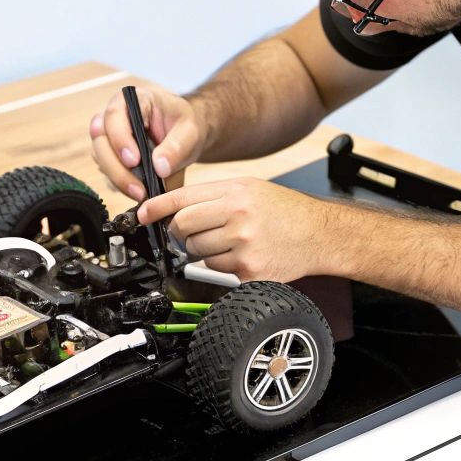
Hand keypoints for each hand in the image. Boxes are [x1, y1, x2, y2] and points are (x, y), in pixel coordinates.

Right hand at [88, 83, 207, 200]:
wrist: (185, 138)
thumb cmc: (186, 126)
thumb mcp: (190, 132)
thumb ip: (177, 146)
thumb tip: (159, 167)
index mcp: (133, 100)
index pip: (115, 114)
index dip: (120, 138)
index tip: (134, 161)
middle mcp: (115, 117)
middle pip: (101, 140)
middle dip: (116, 167)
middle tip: (138, 189)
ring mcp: (110, 137)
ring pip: (100, 158)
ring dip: (118, 179)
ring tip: (142, 193)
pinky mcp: (111, 156)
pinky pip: (106, 171)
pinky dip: (120, 184)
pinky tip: (138, 192)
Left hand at [136, 177, 334, 281]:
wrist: (318, 233)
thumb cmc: (284, 210)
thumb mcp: (249, 188)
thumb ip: (212, 195)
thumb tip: (174, 209)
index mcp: (235, 193)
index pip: (182, 199)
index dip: (156, 208)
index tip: (142, 215)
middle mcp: (238, 218)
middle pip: (182, 229)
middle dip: (182, 233)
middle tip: (196, 232)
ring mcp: (243, 247)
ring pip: (197, 254)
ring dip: (204, 251)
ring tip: (230, 242)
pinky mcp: (249, 272)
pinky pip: (217, 272)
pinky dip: (224, 266)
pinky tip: (244, 255)